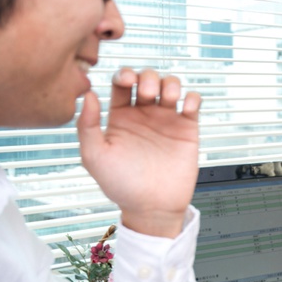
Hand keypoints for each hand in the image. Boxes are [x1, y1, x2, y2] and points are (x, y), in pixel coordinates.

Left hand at [77, 68, 201, 237]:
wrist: (152, 206)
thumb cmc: (121, 186)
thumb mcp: (94, 156)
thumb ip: (87, 125)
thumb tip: (87, 94)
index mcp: (120, 117)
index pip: (122, 83)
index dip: (125, 75)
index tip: (127, 81)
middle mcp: (143, 114)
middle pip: (148, 78)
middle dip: (149, 77)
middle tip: (148, 93)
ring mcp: (166, 120)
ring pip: (171, 85)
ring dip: (171, 83)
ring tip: (168, 98)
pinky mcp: (187, 128)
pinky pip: (194, 102)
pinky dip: (193, 98)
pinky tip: (186, 109)